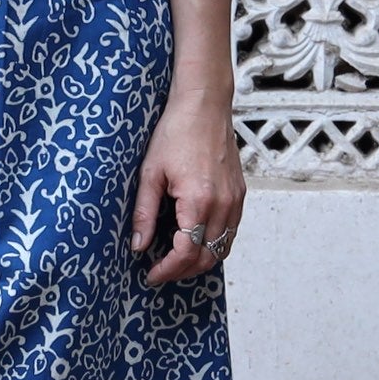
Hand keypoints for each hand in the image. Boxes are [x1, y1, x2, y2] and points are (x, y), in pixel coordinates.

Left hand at [130, 91, 244, 287]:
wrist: (204, 105)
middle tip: (159, 271)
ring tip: (174, 260)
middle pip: (207, 258)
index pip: (186, 253)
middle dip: (182, 271)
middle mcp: (224, 205)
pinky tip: (194, 239)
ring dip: (200, 260)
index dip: (167, 270)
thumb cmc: (176, 131)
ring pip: (222, 249)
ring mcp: (235, 200)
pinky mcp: (240, 194)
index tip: (150, 274)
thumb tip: (139, 245)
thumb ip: (145, 212)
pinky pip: (230, 232)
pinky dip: (213, 244)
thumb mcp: (150, 172)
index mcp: (199, 200)